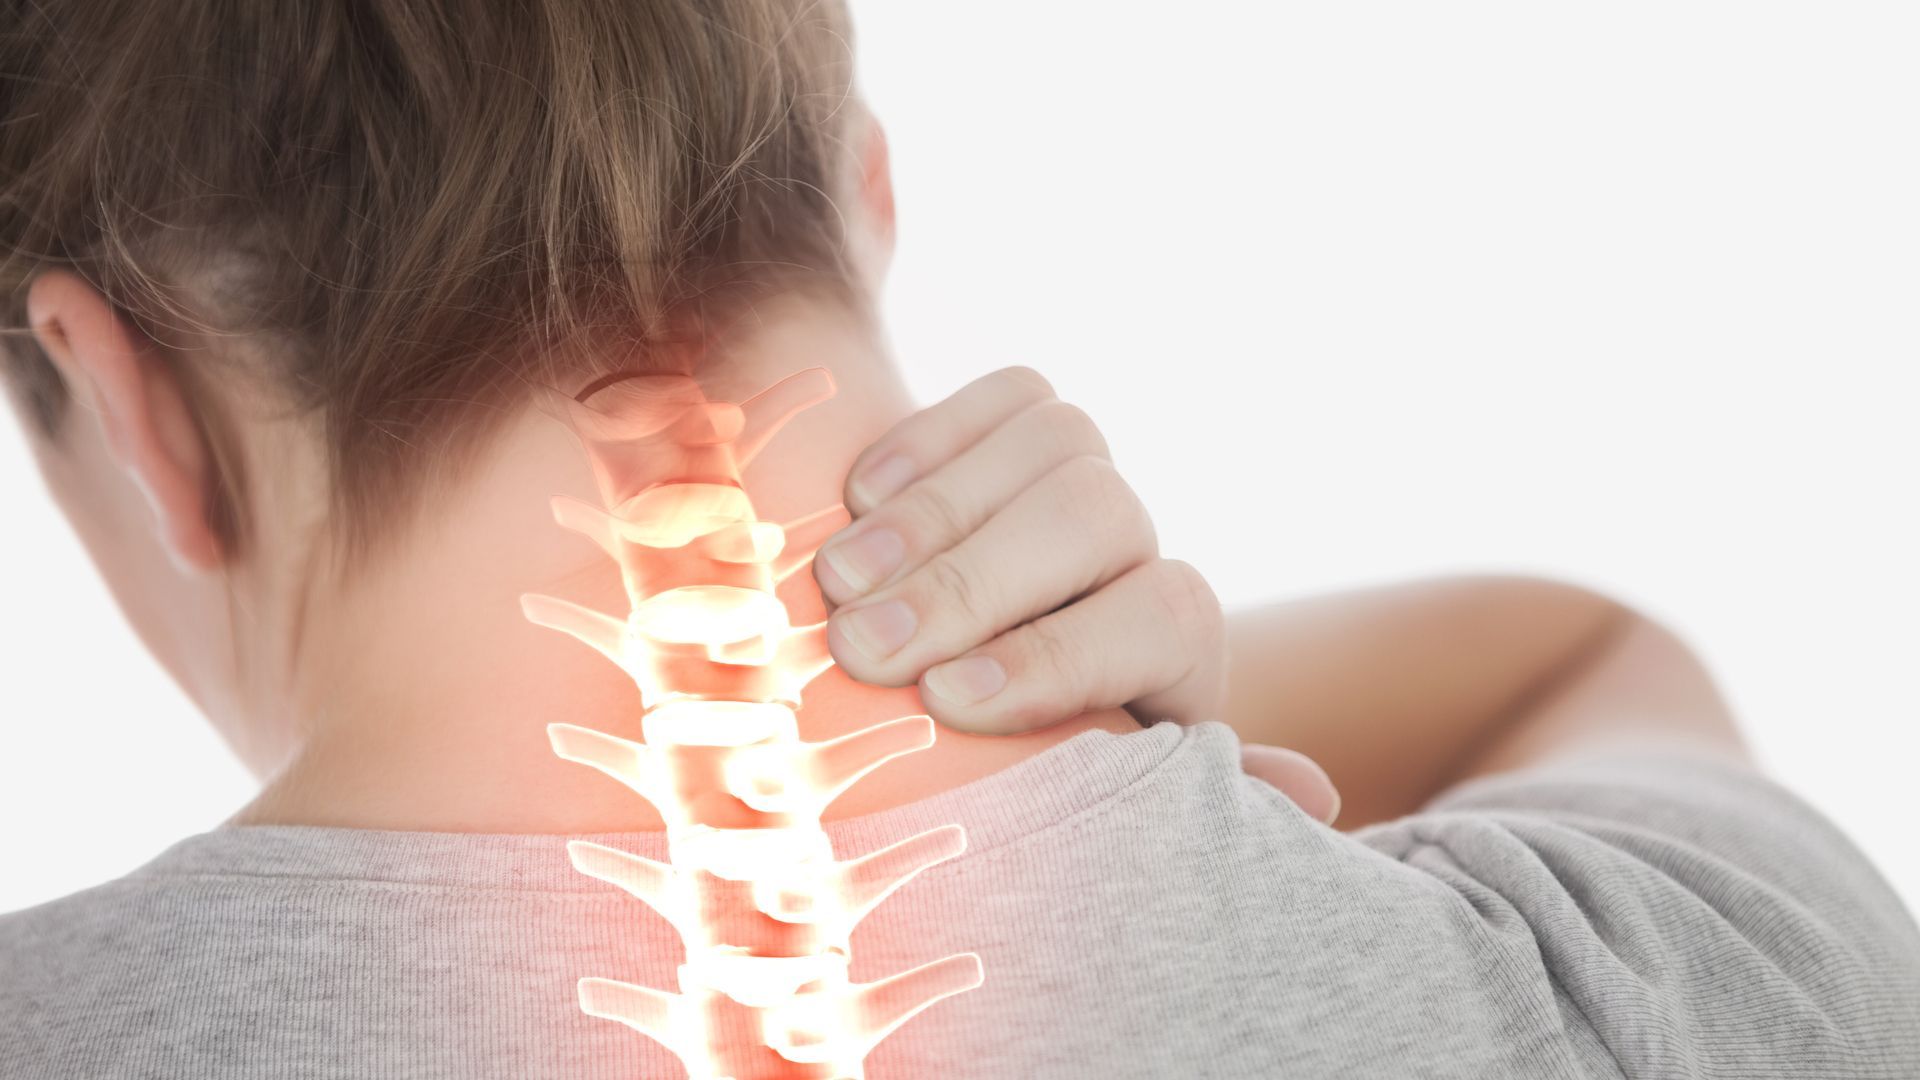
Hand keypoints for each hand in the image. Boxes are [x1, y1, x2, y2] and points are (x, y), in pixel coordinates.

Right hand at [816, 366, 1339, 824]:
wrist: (945, 683)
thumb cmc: (1017, 769)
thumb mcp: (1090, 795)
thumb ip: (1182, 793)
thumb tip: (1312, 796)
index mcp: (1175, 649)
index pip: (1161, 617)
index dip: (1054, 658)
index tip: (944, 704)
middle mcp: (1138, 552)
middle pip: (1095, 516)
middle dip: (969, 584)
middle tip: (860, 646)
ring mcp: (1082, 480)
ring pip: (1058, 442)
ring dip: (936, 509)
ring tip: (838, 579)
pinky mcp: (1021, 429)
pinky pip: (1010, 393)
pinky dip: (928, 436)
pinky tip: (858, 499)